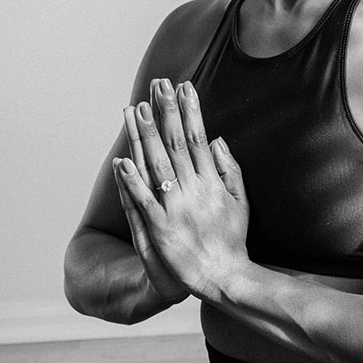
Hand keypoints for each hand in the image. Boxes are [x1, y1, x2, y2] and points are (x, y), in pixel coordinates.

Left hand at [115, 78, 249, 301]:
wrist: (224, 277)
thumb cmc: (232, 239)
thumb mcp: (241, 200)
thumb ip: (230, 169)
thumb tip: (217, 139)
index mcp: (212, 181)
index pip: (197, 137)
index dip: (190, 111)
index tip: (183, 87)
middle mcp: (194, 190)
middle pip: (175, 144)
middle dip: (166, 112)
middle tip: (158, 85)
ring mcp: (176, 208)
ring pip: (156, 165)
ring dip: (145, 136)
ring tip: (136, 109)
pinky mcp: (161, 229)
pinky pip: (143, 201)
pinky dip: (132, 181)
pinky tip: (122, 160)